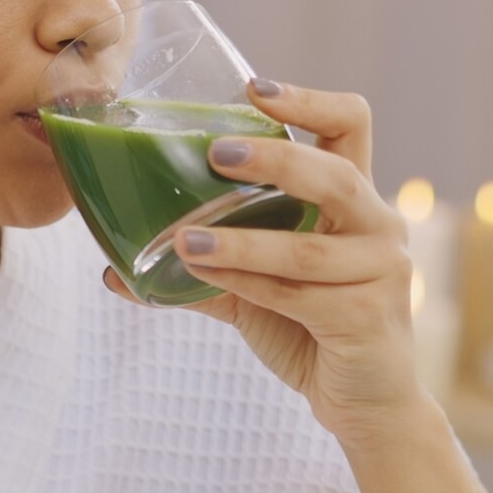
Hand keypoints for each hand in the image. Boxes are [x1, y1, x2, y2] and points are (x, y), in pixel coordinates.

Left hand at [101, 78, 424, 446]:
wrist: (365, 405)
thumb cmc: (312, 329)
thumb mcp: (257, 288)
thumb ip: (202, 271)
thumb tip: (113, 268)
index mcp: (355, 199)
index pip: (350, 124)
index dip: (308, 101)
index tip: (252, 88)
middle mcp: (377, 225)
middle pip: (334, 173)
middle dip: (274, 158)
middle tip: (215, 153)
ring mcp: (380, 271)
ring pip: (306, 245)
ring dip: (241, 241)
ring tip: (184, 240)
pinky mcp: (367, 317)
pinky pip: (298, 293)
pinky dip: (247, 283)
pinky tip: (204, 276)